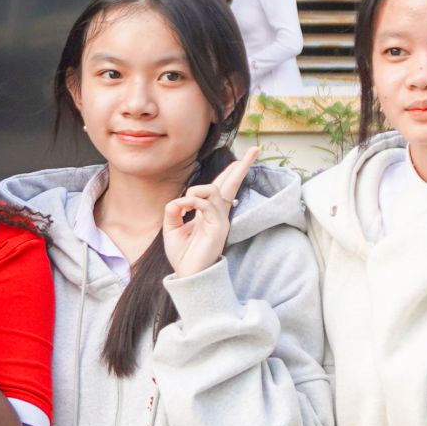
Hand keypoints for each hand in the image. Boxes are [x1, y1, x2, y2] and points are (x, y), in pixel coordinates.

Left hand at [160, 148, 257, 275]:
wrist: (188, 275)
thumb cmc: (182, 253)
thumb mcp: (171, 227)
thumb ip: (174, 209)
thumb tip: (180, 199)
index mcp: (209, 212)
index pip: (222, 187)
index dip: (230, 173)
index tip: (239, 160)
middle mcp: (218, 214)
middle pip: (232, 184)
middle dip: (242, 167)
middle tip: (256, 150)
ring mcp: (221, 220)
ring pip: (215, 191)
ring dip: (197, 191)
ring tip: (187, 204)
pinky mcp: (219, 227)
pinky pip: (208, 205)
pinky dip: (194, 201)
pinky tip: (187, 208)